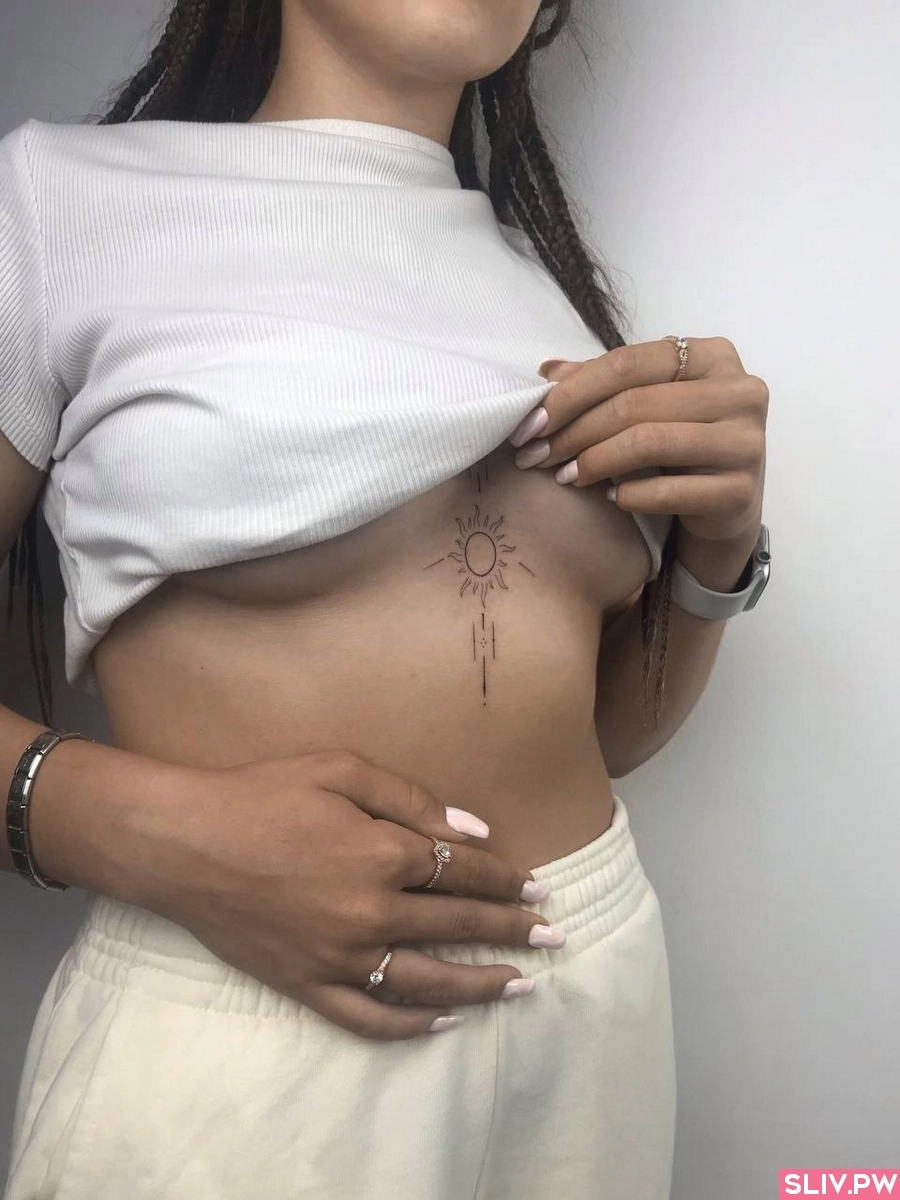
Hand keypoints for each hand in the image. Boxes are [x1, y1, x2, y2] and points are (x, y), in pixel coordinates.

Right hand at [135, 750, 559, 1040]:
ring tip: (521, 987)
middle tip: (554, 937)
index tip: (535, 888)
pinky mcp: (306, 985)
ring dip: (481, 985)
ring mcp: (339, 957)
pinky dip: (411, 1027)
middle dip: (512, 931)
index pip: (463, 873)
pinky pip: (369, 1018)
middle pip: (458, 927)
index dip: (504, 881)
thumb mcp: (342, 771)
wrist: (183, 841)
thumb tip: (475, 828)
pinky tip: (444, 1023)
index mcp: (383, 855)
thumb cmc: (263, 793)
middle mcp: (370, 913)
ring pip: (428, 982)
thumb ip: (413, 800)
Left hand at [510, 336, 767, 543]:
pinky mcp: (740, 491)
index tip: (532, 421)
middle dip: (574, 431)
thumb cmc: (681, 447)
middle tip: (537, 455)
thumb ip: (603, 384)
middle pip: (634, 403)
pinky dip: (629, 494)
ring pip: (649, 443)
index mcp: (713, 356)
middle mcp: (740, 392)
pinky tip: (609, 497)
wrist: (728, 508)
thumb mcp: (647, 405)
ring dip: (594, 461)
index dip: (572, 392)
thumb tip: (547, 371)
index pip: (628, 363)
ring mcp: (746, 442)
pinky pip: (668, 491)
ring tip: (565, 476)